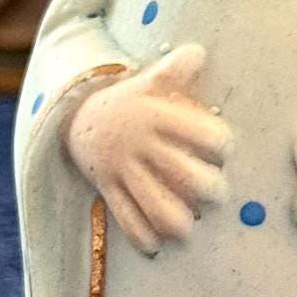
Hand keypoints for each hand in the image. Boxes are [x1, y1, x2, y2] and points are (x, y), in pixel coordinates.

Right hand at [67, 44, 229, 253]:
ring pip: (156, 205)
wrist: (73, 119)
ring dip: (179, 221)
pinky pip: (125, 219)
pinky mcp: (108, 189)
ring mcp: (122, 169)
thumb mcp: (150, 79)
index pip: (201, 133)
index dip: (221, 144)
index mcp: (156, 114)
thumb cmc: (129, 101)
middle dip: (210, 188)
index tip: (223, 148)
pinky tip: (157, 244)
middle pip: (185, 175)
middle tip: (217, 191)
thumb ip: (177, 68)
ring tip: (191, 223)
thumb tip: (199, 52)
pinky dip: (143, 237)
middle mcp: (141, 144)